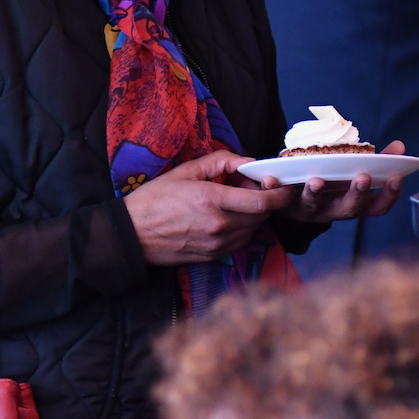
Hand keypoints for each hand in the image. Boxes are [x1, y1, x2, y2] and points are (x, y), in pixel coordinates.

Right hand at [123, 151, 295, 265]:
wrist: (133, 234)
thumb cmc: (155, 199)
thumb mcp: (186, 171)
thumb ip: (221, 161)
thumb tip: (247, 161)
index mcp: (212, 201)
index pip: (262, 202)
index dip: (280, 194)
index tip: (285, 185)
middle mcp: (219, 226)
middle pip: (262, 216)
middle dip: (266, 200)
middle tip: (253, 186)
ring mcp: (217, 245)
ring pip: (253, 230)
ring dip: (255, 215)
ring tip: (237, 201)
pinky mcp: (214, 257)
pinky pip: (241, 242)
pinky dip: (243, 228)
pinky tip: (228, 217)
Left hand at [245, 141, 407, 223]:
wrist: (288, 194)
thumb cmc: (329, 179)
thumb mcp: (351, 170)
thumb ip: (376, 160)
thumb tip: (400, 146)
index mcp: (352, 203)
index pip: (376, 207)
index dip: (389, 195)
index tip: (396, 177)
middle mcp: (332, 210)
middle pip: (348, 209)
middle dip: (357, 194)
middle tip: (364, 177)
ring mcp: (308, 209)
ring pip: (313, 206)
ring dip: (315, 193)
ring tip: (317, 180)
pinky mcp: (283, 204)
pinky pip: (276, 199)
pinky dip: (273, 188)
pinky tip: (269, 178)